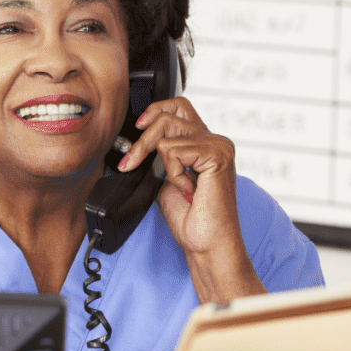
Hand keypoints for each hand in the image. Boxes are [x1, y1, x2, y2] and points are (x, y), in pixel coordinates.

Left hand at [117, 97, 266, 303]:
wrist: (207, 244)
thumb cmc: (192, 221)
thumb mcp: (167, 181)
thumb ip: (160, 158)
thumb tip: (139, 144)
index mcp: (207, 143)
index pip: (180, 106)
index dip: (156, 110)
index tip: (139, 127)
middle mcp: (216, 140)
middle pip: (169, 114)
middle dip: (143, 140)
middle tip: (131, 163)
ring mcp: (219, 146)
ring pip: (166, 132)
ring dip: (158, 162)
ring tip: (175, 185)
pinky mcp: (217, 155)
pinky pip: (174, 150)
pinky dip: (173, 173)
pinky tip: (188, 190)